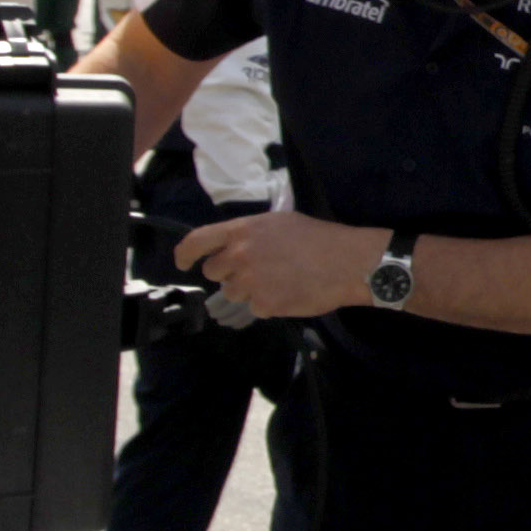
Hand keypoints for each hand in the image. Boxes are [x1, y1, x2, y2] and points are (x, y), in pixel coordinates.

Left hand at [181, 210, 384, 320]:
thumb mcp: (278, 222)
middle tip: (256, 270)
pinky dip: (269, 304)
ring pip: (233, 293)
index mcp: (241, 231)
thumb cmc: (318, 238)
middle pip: (214, 272)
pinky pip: (255, 308)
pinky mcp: (264, 305)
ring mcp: (250, 282)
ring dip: (250, 290)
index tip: (183, 263)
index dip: (184, 254)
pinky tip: (289, 292)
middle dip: (229, 273)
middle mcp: (239, 256)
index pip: (196, 241)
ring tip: (279, 280)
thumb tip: (229, 248)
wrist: (348, 262)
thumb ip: (248, 235)